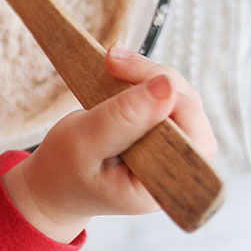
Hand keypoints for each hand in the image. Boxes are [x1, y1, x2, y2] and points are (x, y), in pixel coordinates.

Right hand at [3, 48, 217, 242]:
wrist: (56, 180)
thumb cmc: (65, 170)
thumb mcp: (84, 143)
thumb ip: (123, 118)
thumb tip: (167, 87)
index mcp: (159, 188)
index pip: (193, 140)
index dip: (172, 101)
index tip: (126, 75)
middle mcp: (174, 170)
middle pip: (191, 112)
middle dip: (156, 80)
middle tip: (114, 62)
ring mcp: (171, 149)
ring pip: (181, 97)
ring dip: (149, 75)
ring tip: (113, 65)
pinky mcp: (163, 131)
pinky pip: (168, 95)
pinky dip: (145, 79)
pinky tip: (121, 73)